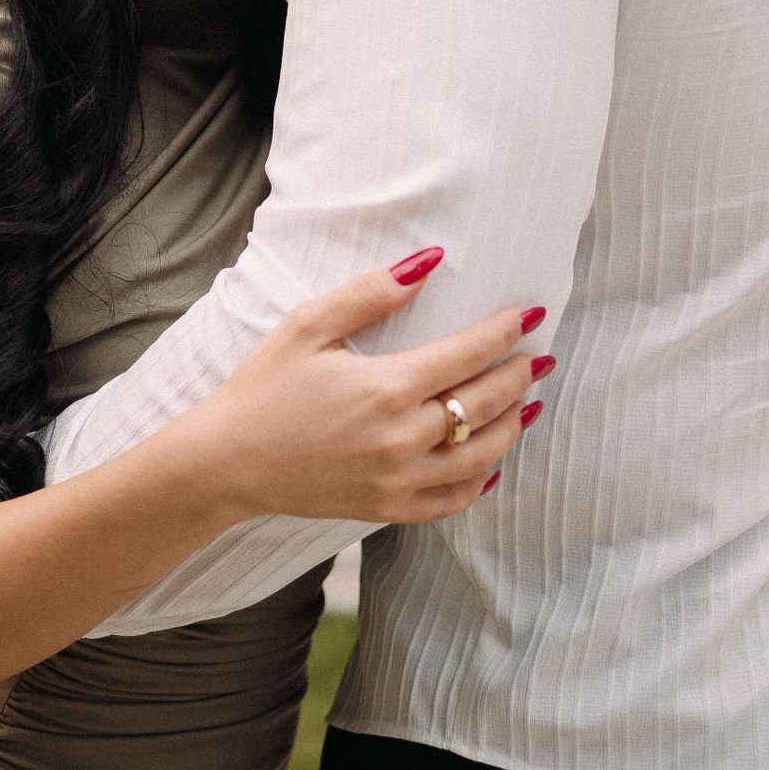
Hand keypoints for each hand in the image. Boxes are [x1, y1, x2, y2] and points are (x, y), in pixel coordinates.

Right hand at [200, 253, 547, 525]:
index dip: (506, 332)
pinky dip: (480, 481)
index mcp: (385, 387)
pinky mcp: (387, 508)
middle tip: (541, 356)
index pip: (469, 354)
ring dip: (512, 426)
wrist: (227, 462)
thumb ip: (372, 293)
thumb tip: (430, 261)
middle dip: (521, 375)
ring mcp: (397, 480)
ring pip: (481, 455)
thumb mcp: (308, 325)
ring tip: (529, 402)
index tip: (532, 314)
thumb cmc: (264, 386)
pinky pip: (452, 500)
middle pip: (484, 403)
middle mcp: (401, 439)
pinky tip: (491, 461)